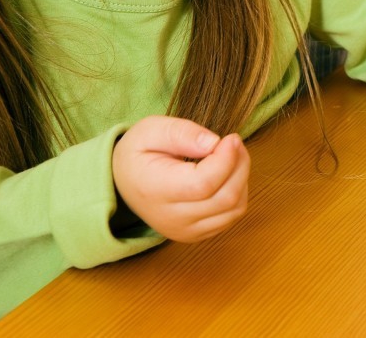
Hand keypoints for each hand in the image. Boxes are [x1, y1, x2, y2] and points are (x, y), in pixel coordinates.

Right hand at [112, 115, 250, 242]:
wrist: (123, 182)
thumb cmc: (139, 153)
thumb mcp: (151, 130)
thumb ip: (181, 133)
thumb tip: (213, 142)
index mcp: (155, 191)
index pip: (204, 184)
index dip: (227, 159)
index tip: (231, 138)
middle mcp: (171, 219)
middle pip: (225, 198)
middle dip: (239, 164)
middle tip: (233, 142)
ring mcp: (184, 230)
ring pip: (234, 209)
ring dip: (242, 178)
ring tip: (230, 156)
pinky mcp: (196, 234)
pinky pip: (232, 216)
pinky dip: (238, 193)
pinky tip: (226, 175)